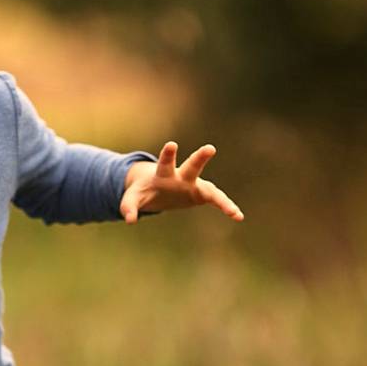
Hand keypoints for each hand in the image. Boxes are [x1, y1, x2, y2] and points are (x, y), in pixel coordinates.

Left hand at [120, 143, 243, 224]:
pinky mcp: (202, 194)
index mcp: (164, 173)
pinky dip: (226, 207)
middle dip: (200, 158)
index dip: (168, 154)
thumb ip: (128, 206)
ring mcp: (195, 184)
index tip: (171, 145)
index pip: (165, 162)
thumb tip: (128, 220)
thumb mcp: (134, 197)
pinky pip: (217, 201)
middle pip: (192, 165)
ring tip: (232, 211)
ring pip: (211, 189)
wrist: (158, 190)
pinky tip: (238, 216)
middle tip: (210, 148)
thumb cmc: (145, 191)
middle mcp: (182, 175)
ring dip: (221, 199)